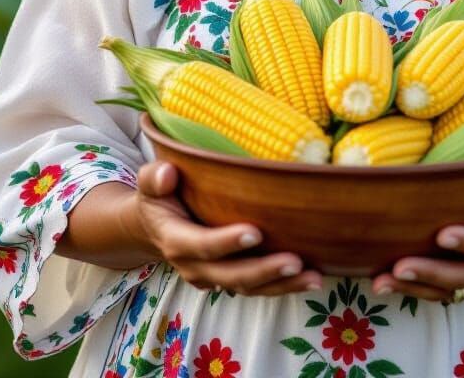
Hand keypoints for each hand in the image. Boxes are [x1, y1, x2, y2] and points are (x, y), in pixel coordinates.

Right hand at [134, 161, 322, 295]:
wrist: (155, 227)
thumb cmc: (160, 196)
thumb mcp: (151, 183)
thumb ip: (154, 176)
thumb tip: (167, 173)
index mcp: (176, 240)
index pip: (202, 245)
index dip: (227, 242)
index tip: (255, 232)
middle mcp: (195, 266)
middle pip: (231, 275)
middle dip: (263, 271)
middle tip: (295, 261)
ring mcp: (213, 277)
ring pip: (249, 288)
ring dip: (281, 285)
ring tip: (313, 277)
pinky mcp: (230, 280)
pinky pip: (258, 289)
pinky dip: (283, 287)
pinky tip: (310, 279)